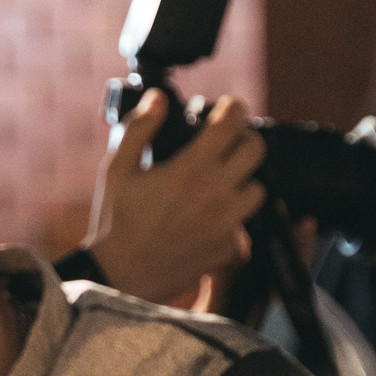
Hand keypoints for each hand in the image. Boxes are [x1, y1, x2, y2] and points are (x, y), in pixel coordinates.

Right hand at [83, 90, 265, 304]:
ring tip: (222, 179)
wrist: (121, 277)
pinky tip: (212, 213)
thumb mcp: (117, 169)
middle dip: (245, 138)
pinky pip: (245, 224)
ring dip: (244, 179)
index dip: (233, 108)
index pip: (232, 124)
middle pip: (256, 151)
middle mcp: (216, 194)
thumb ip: (140, 128)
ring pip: (259, 189)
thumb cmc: (116, 221)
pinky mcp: (228, 249)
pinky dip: (233, 215)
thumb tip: (158, 98)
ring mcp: (226, 224)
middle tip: (228, 140)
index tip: (227, 108)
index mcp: (191, 169)